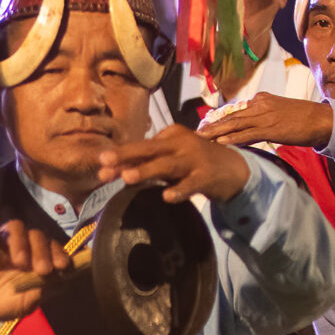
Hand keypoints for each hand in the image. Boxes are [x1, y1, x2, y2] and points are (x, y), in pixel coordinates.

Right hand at [0, 216, 70, 322]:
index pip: (51, 247)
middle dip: (44, 251)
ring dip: (21, 241)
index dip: (59, 252)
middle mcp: (19, 247)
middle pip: (36, 235)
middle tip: (43, 269)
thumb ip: (46, 289)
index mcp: (34, 260)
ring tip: (20, 261)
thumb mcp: (27, 302)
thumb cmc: (0, 303)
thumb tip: (67, 276)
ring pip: (15, 227)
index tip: (63, 265)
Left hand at [100, 124, 250, 202]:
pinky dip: (179, 190)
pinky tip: (167, 197)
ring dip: (147, 171)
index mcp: (170, 136)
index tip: (100, 166)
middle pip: (150, 150)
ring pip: (167, 165)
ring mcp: (195, 160)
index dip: (120, 156)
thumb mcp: (172, 158)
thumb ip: (148, 164)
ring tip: (127, 178)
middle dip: (126, 155)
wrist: (234, 168)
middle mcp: (181, 144)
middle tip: (105, 162)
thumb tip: (115, 172)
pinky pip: (191, 185)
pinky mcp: (208, 176)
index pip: (141, 147)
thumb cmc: (194, 163)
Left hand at [199, 94, 332, 149]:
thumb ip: (261, 118)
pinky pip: (247, 135)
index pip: (234, 111)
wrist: (322, 119)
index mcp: (261, 99)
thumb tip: (245, 129)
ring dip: (216, 133)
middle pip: (230, 116)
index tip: (203, 127)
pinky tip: (220, 144)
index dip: (217, 120)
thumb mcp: (278, 113)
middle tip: (195, 134)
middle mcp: (259, 104)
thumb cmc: (302, 118)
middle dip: (211, 126)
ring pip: (234, 125)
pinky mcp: (271, 128)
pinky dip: (232, 140)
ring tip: (200, 140)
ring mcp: (264, 116)